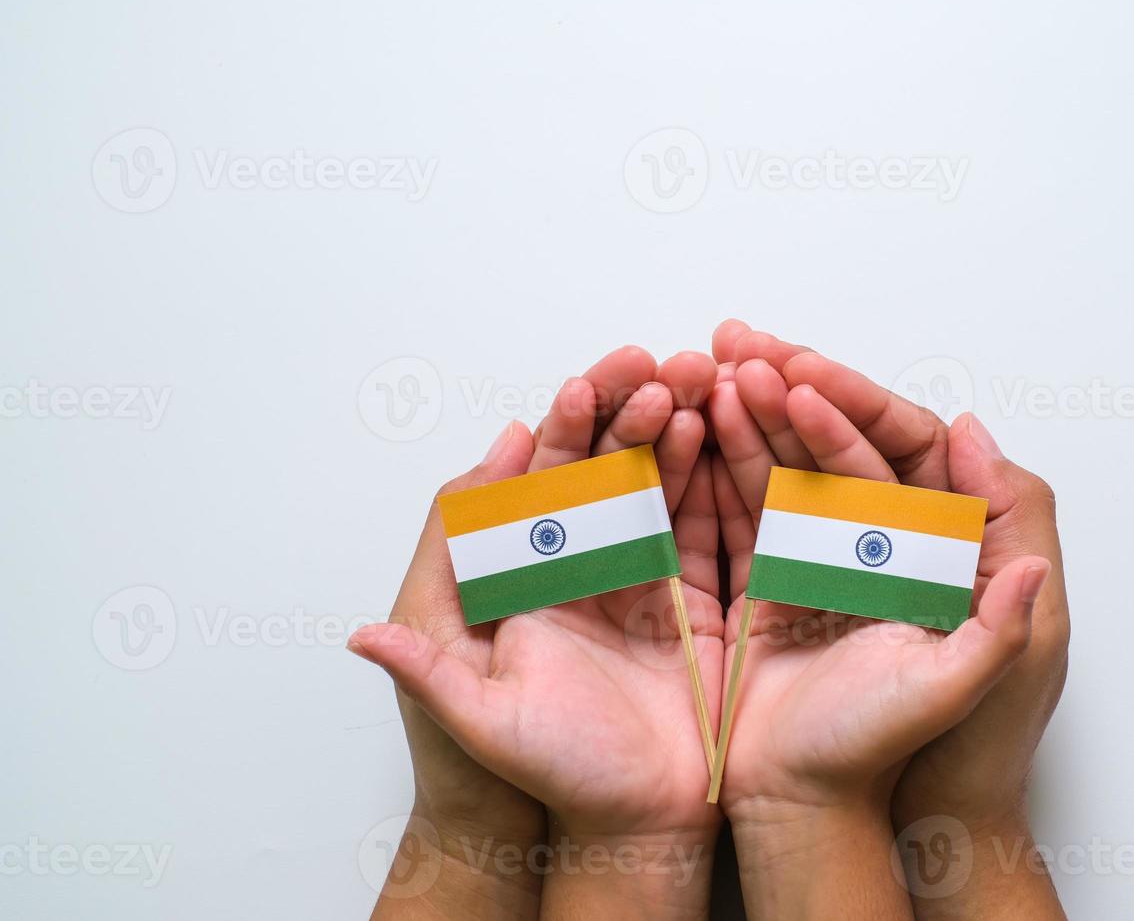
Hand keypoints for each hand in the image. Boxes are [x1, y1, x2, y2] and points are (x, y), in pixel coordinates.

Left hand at [353, 347, 723, 919]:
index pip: (538, 484)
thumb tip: (362, 634)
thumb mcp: (474, 723)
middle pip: (598, 466)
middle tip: (652, 361)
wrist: (630, 824)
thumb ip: (425, 676)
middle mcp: (578, 565)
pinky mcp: (689, 593)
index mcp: (524, 579)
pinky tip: (720, 428)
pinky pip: (698, 521)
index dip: (560, 432)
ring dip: (669, 425)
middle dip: (623, 408)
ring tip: (695, 377)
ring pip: (649, 480)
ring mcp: (636, 574)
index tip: (581, 389)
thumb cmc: (541, 773)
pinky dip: (708, 473)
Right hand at [715, 321, 1068, 917]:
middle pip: (837, 440)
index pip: (900, 450)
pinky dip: (717, 459)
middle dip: (792, 385)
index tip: (804, 372)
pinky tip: (690, 418)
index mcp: (934, 548)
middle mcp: (877, 539)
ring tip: (711, 366)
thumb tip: (1001, 482)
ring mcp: (818, 553)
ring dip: (750, 409)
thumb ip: (1002, 596)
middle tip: (741, 340)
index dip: (854, 404)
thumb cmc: (910, 752)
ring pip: (785, 460)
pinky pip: (741, 503)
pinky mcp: (764, 574)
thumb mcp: (976, 681)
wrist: (822, 812)